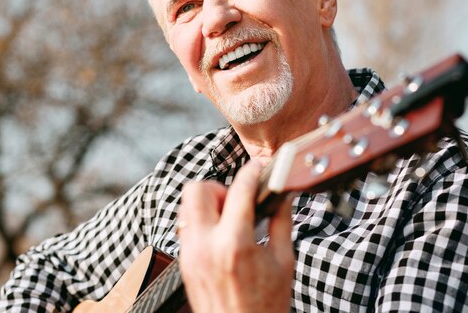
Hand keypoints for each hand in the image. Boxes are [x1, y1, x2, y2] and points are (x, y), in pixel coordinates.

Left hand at [177, 160, 293, 312]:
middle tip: (237, 201)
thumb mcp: (283, 262)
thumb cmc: (265, 307)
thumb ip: (281, 222)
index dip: (251, 173)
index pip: (238, 191)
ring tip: (230, 219)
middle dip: (219, 187)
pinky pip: (187, 225)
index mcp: (234, 245)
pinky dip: (202, 220)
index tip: (257, 169)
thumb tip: (282, 196)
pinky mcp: (183, 261)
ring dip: (208, 202)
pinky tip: (221, 234)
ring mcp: (189, 253)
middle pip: (196, 188)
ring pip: (186, 205)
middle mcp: (205, 245)